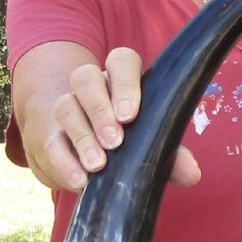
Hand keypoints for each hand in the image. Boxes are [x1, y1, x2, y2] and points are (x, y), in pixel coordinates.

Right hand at [17, 45, 200, 191]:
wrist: (84, 164)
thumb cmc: (126, 149)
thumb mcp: (149, 150)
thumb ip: (171, 159)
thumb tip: (193, 174)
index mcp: (119, 82)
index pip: (121, 62)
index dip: (126, 84)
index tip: (130, 115)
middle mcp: (90, 89)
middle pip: (85, 79)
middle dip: (99, 110)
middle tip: (115, 142)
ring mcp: (66, 110)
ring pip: (66, 106)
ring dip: (82, 136)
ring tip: (97, 165)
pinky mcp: (48, 137)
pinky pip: (50, 142)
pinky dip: (63, 162)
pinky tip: (78, 180)